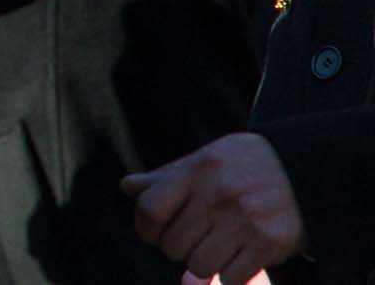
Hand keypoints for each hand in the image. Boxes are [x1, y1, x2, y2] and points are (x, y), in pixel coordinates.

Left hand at [124, 133, 302, 284]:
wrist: (307, 169)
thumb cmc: (245, 165)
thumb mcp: (205, 159)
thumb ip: (166, 176)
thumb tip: (127, 187)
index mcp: (197, 170)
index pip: (150, 209)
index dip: (144, 228)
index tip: (152, 233)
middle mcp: (218, 194)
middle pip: (172, 244)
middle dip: (176, 248)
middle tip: (191, 239)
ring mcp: (244, 220)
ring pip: (199, 265)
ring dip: (203, 262)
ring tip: (215, 247)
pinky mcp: (269, 243)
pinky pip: (230, 277)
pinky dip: (230, 273)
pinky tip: (238, 255)